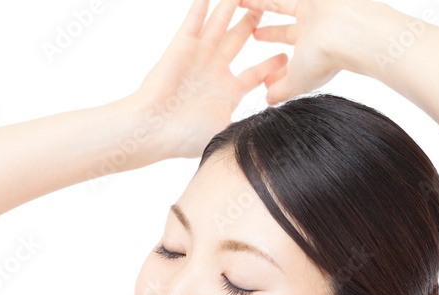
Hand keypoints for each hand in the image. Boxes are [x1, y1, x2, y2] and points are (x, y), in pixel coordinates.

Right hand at [128, 0, 287, 158]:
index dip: (271, 64)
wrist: (152, 130)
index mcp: (227, 92)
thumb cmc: (185, 138)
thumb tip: (274, 125)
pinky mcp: (181, 47)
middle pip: (238, 40)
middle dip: (253, 22)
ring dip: (230, 6)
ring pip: (219, 24)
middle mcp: (214, 70)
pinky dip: (201, 5)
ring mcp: (198, 56)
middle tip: (269, 7)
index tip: (286, 55)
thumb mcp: (226, 132)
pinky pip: (194, 20)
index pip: (255, 73)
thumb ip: (249, 125)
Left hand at [241, 0, 353, 104]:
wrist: (349, 33)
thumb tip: (268, 101)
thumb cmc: (325, 60)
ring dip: (259, 5)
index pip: (292, 63)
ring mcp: (312, 11)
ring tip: (240, 1)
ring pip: (280, 5)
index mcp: (313, 54)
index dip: (277, 72)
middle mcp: (314, 31)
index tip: (264, 80)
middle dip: (270, 34)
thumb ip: (282, 91)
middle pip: (286, 32)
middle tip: (255, 35)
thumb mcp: (297, 81)